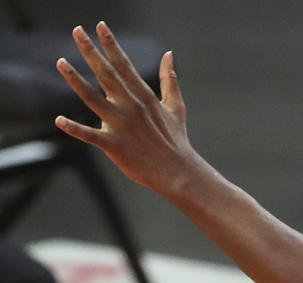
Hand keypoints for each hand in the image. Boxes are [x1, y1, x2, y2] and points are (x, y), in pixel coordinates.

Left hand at [55, 23, 199, 196]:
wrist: (179, 172)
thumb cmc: (177, 141)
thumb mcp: (175, 106)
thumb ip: (169, 79)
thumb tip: (169, 54)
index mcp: (143, 96)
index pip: (123, 65)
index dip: (111, 44)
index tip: (100, 25)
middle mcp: (130, 107)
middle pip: (106, 73)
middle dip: (90, 51)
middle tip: (76, 30)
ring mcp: (121, 125)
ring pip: (92, 98)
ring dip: (75, 80)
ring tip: (60, 62)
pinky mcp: (114, 146)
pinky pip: (90, 136)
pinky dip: (74, 129)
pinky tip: (59, 120)